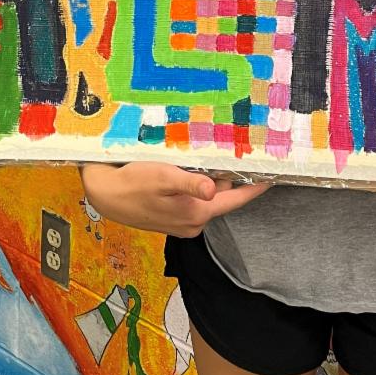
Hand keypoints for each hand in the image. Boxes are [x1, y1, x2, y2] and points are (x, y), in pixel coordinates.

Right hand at [80, 161, 269, 234]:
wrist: (104, 195)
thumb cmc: (133, 183)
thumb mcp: (163, 178)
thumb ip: (190, 184)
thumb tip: (213, 190)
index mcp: (197, 214)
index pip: (234, 200)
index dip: (254, 188)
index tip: (271, 177)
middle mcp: (193, 223)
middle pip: (221, 197)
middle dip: (226, 176)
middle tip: (228, 151)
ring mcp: (182, 223)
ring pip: (206, 198)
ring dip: (207, 179)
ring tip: (202, 157)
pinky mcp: (170, 219)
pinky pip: (192, 201)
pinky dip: (194, 186)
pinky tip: (184, 170)